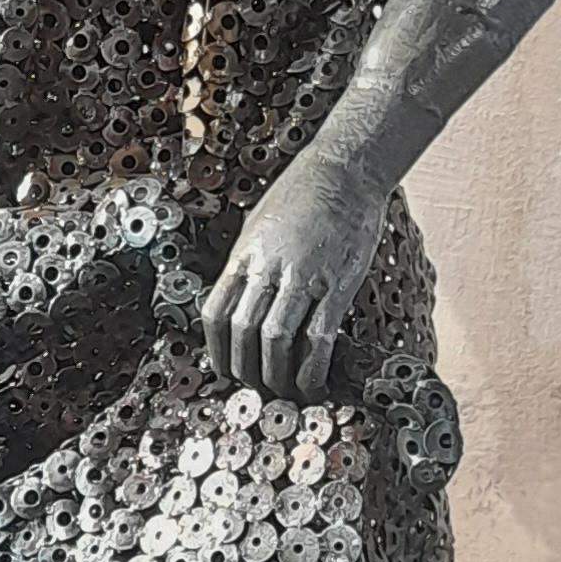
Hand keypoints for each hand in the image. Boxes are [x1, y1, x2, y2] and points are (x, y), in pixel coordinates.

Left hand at [202, 146, 387, 398]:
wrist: (344, 171)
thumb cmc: (303, 194)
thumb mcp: (259, 226)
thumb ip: (249, 264)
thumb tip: (240, 301)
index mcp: (245, 255)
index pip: (215, 313)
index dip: (216, 350)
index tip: (224, 368)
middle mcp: (269, 267)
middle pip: (242, 332)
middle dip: (245, 369)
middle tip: (255, 387)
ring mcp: (303, 277)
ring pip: (275, 338)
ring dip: (275, 374)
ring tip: (283, 391)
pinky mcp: (337, 284)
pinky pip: (319, 336)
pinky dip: (312, 367)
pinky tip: (313, 383)